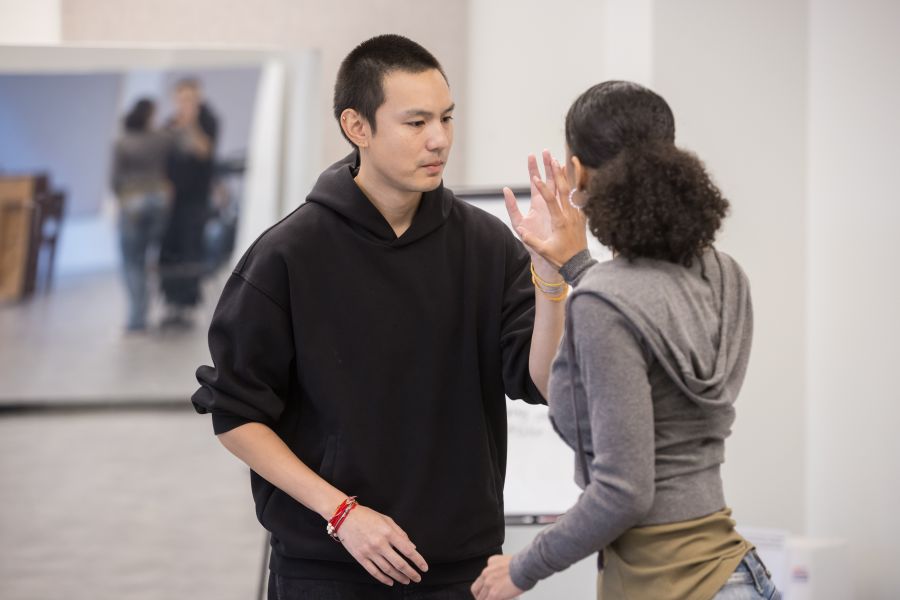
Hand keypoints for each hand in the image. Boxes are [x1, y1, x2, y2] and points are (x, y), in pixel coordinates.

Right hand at [336, 505, 428, 585]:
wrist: (345, 517)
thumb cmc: (367, 516)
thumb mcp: (387, 520)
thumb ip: (400, 533)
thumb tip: (412, 547)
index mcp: (388, 532)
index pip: (407, 550)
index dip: (418, 561)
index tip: (424, 567)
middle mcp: (380, 544)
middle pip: (399, 563)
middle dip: (411, 573)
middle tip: (417, 578)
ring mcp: (369, 552)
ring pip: (388, 570)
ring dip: (399, 577)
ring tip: (406, 580)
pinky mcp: (360, 558)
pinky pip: (374, 572)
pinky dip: (383, 579)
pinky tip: (390, 582)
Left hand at [471, 555, 523, 599]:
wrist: (526, 567)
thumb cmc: (522, 565)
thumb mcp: (506, 561)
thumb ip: (499, 568)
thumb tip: (501, 578)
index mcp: (490, 563)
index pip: (481, 578)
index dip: (483, 587)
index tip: (486, 591)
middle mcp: (486, 573)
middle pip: (476, 589)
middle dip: (479, 596)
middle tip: (485, 598)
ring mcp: (489, 584)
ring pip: (480, 598)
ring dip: (485, 599)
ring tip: (491, 599)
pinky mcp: (494, 593)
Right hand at [505, 151, 586, 270]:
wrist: (579, 265)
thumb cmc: (560, 258)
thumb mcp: (543, 251)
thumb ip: (531, 240)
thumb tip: (520, 230)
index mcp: (560, 221)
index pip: (550, 199)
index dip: (541, 187)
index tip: (534, 176)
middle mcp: (570, 214)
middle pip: (562, 188)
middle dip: (555, 171)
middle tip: (549, 157)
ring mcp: (577, 214)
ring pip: (571, 189)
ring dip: (564, 174)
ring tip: (559, 160)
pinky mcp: (581, 216)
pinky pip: (578, 196)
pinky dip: (575, 183)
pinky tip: (572, 175)